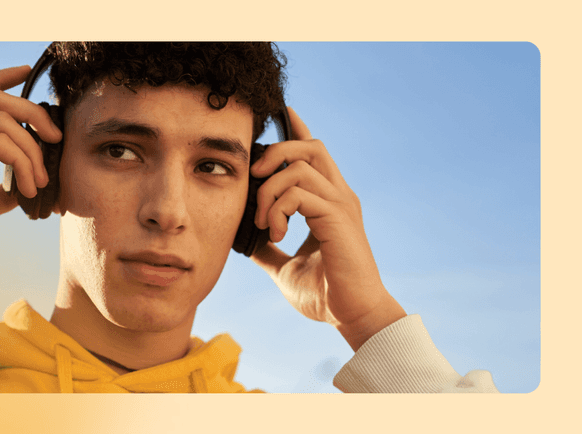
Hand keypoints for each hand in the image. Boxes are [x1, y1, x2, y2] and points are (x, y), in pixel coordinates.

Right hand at [0, 66, 61, 256]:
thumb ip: (0, 194)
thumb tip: (21, 191)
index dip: (4, 78)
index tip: (26, 72)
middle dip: (34, 113)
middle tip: (55, 137)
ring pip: (5, 119)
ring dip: (32, 150)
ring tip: (40, 181)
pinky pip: (1, 142)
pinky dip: (23, 163)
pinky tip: (28, 188)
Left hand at [250, 107, 404, 350]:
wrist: (351, 315)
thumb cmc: (325, 292)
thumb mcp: (284, 265)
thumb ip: (267, 247)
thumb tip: (243, 239)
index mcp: (328, 201)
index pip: (313, 152)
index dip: (297, 128)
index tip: (281, 111)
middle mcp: (338, 195)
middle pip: (309, 146)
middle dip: (274, 153)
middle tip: (254, 178)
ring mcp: (340, 204)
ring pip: (299, 165)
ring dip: (269, 191)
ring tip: (264, 223)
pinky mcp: (338, 217)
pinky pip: (299, 193)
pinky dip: (277, 209)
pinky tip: (274, 233)